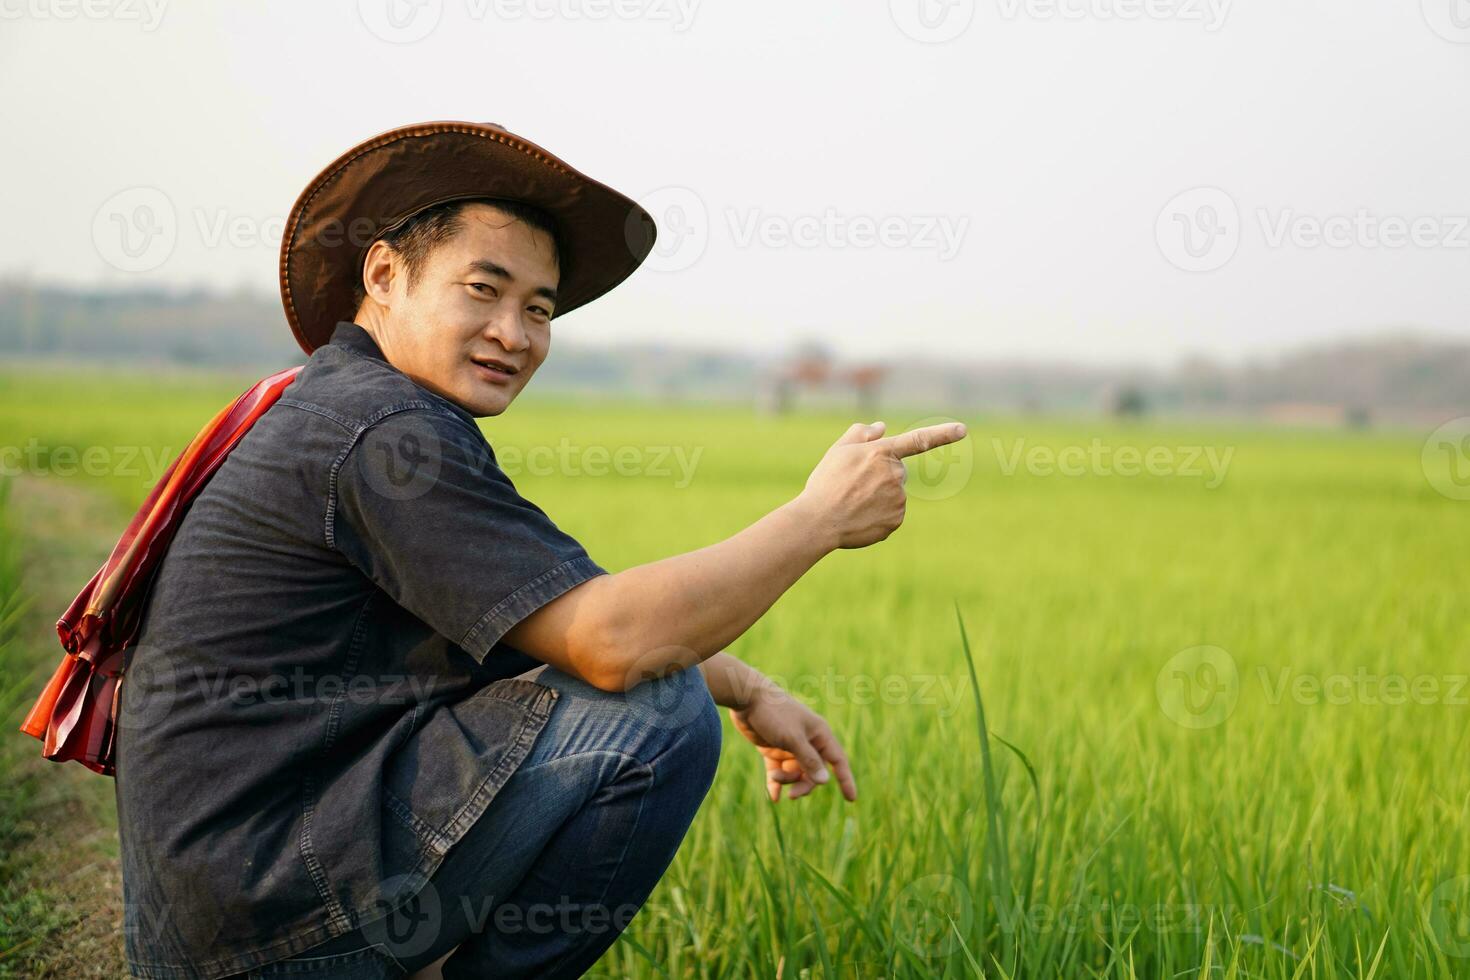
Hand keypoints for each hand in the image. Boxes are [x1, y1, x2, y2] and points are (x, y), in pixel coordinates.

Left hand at [729, 684, 856, 802]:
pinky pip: (779, 770)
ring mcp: (791, 746)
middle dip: (804, 784)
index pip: (838, 761)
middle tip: (792, 795)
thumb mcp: (792, 738)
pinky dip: (776, 783)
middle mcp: (808, 741)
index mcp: (819, 735)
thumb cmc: (774, 714)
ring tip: (774, 777)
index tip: (852, 799)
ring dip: (786, 780)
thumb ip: (809, 760)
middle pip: (814, 772)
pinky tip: (774, 797)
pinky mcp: (774, 749)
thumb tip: (825, 781)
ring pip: (795, 773)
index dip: (845, 779)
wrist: (747, 698)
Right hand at [797, 420, 967, 548]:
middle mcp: (895, 474)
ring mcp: (898, 498)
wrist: (819, 520)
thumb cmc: (825, 483)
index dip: (943, 434)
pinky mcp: (897, 519)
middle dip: (882, 476)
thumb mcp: (838, 451)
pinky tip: (861, 517)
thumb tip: (881, 426)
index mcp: (882, 452)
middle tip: (855, 486)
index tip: (963, 429)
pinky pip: (892, 514)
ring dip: (879, 497)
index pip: (919, 440)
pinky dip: (879, 515)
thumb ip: (861, 434)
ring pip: (895, 494)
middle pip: (897, 472)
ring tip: (854, 503)